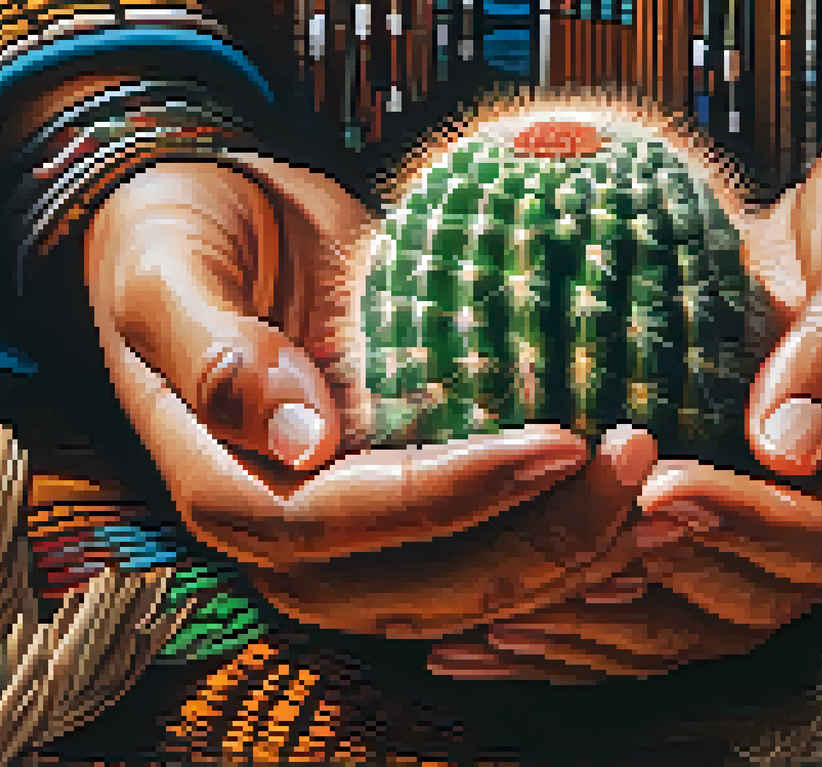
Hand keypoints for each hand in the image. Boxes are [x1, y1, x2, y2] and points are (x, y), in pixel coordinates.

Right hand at [84, 155, 652, 638]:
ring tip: (653, 485)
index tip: (557, 444)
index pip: (346, 523)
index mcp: (227, 493)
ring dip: (567, 555)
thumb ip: (218, 355)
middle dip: (536, 545)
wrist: (203, 229)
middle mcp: (290, 539)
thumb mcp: (167, 274)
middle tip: (631, 463)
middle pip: (421, 588)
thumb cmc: (173, 240)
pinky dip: (560, 542)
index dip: (453, 498)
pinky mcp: (401, 512)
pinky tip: (634, 504)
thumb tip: (304, 440)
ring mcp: (350, 537)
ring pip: (466, 591)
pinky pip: (484, 554)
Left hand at [428, 130, 821, 679]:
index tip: (653, 487)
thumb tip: (787, 450)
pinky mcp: (750, 514)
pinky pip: (686, 593)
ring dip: (620, 620)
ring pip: (716, 616)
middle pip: (765, 595)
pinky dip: (612, 611)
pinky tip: (527, 612)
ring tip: (518, 610)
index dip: (737, 523)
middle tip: (570, 548)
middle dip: (664, 575)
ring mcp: (807, 521)